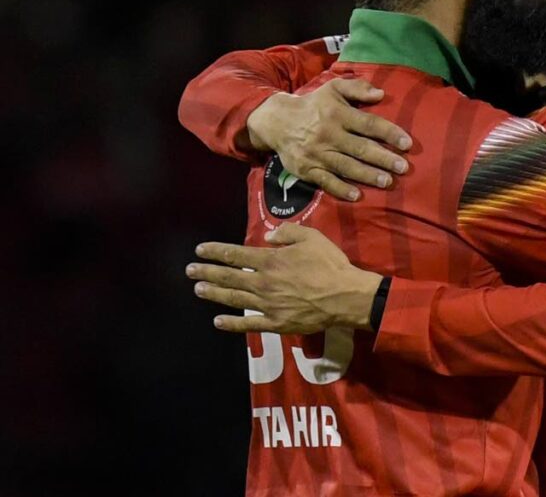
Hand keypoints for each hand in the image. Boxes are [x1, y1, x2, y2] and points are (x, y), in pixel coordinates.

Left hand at [186, 223, 383, 332]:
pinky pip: (249, 324)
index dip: (216, 251)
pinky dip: (232, 323)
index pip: (236, 255)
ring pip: (234, 298)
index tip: (200, 250)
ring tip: (198, 289)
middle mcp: (263, 282)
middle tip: (190, 270)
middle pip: (229, 276)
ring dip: (214, 293)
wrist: (345, 296)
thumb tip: (269, 236)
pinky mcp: (275, 323)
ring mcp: (267, 305)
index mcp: (271, 260)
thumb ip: (288, 233)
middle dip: (207, 272)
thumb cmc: (330, 264)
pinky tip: (218, 321)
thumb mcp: (312, 237)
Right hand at [246, 78, 412, 200]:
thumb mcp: (333, 89)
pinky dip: (341, 189)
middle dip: (383, 158)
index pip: (368, 124)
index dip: (389, 133)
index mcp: (337, 113)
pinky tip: (357, 195)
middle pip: (360, 148)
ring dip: (367, 175)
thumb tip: (381, 94)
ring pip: (346, 166)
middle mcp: (328, 134)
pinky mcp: (307, 169)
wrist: (277, 122)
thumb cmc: (314, 105)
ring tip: (387, 181)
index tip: (407, 143)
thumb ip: (357, 88)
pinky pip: (326, 181)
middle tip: (403, 167)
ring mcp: (317, 153)